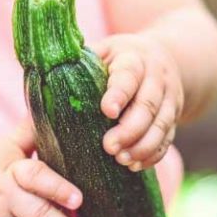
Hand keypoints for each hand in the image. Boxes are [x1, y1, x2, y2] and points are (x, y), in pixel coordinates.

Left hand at [91, 33, 183, 171]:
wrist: (162, 58)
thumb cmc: (119, 58)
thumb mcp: (102, 51)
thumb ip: (80, 61)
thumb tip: (42, 72)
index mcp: (134, 59)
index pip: (128, 76)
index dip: (118, 94)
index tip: (106, 111)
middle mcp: (156, 79)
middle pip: (147, 106)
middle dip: (129, 129)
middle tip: (109, 147)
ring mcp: (169, 99)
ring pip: (161, 125)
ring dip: (142, 145)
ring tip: (121, 160)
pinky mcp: (174, 117)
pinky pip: (167, 138)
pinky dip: (153, 154)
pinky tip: (136, 165)